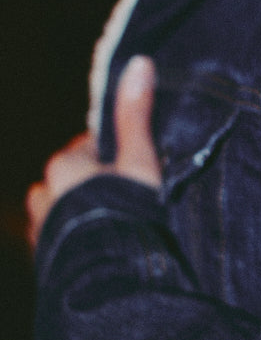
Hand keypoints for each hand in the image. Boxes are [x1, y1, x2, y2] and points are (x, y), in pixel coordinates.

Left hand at [26, 56, 161, 247]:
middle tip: (131, 205)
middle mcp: (44, 192)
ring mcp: (41, 226)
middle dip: (98, 189)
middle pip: (77, 181)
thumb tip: (139, 62)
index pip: (91, 150)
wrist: (109, 278)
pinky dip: (80, 240)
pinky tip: (104, 249)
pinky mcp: (44, 258)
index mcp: (65, 163)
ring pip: (67, 211)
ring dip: (86, 216)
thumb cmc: (126, 212)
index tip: (137, 177)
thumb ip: (136, 115)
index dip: (118, 161)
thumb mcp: (139, 161)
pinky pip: (64, 239)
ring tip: (118, 230)